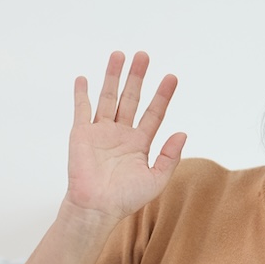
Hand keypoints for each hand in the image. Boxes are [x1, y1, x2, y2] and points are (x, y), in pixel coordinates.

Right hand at [65, 52, 187, 222]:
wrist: (96, 208)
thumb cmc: (125, 199)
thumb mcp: (156, 179)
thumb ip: (170, 156)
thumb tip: (183, 134)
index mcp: (139, 143)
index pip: (154, 113)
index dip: (163, 95)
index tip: (171, 77)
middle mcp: (120, 133)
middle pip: (131, 98)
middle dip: (137, 77)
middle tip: (144, 56)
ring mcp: (100, 132)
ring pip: (108, 98)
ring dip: (113, 76)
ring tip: (119, 55)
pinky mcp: (81, 135)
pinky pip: (81, 110)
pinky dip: (81, 94)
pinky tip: (84, 78)